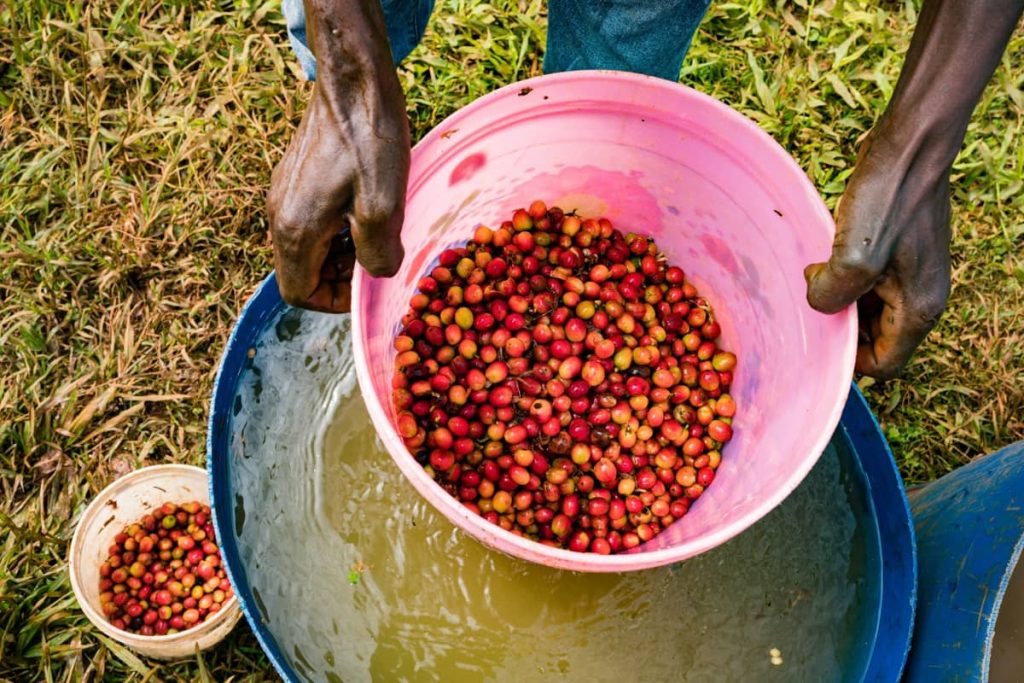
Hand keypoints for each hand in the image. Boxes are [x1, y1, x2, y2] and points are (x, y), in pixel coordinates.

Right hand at [268, 74, 409, 312]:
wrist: (352, 79)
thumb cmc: (369, 139)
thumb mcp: (383, 206)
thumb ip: (378, 254)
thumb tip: (377, 275)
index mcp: (295, 228)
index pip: (299, 293)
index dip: (335, 301)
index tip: (368, 285)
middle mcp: (280, 214)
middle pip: (304, 272)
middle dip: (343, 275)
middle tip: (379, 252)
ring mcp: (285, 193)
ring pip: (311, 247)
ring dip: (345, 250)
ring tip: (377, 226)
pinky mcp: (297, 176)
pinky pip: (314, 220)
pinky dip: (341, 226)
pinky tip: (367, 202)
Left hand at [804, 128, 951, 378]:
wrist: (909, 148)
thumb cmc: (888, 198)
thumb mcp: (854, 256)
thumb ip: (832, 295)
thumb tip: (818, 303)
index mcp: (919, 309)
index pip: (885, 364)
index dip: (849, 360)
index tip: (818, 336)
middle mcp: (919, 298)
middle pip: (874, 339)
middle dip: (839, 326)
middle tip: (812, 302)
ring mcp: (908, 276)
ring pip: (866, 310)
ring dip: (837, 301)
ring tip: (815, 277)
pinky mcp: (895, 255)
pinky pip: (864, 284)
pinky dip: (841, 280)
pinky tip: (822, 261)